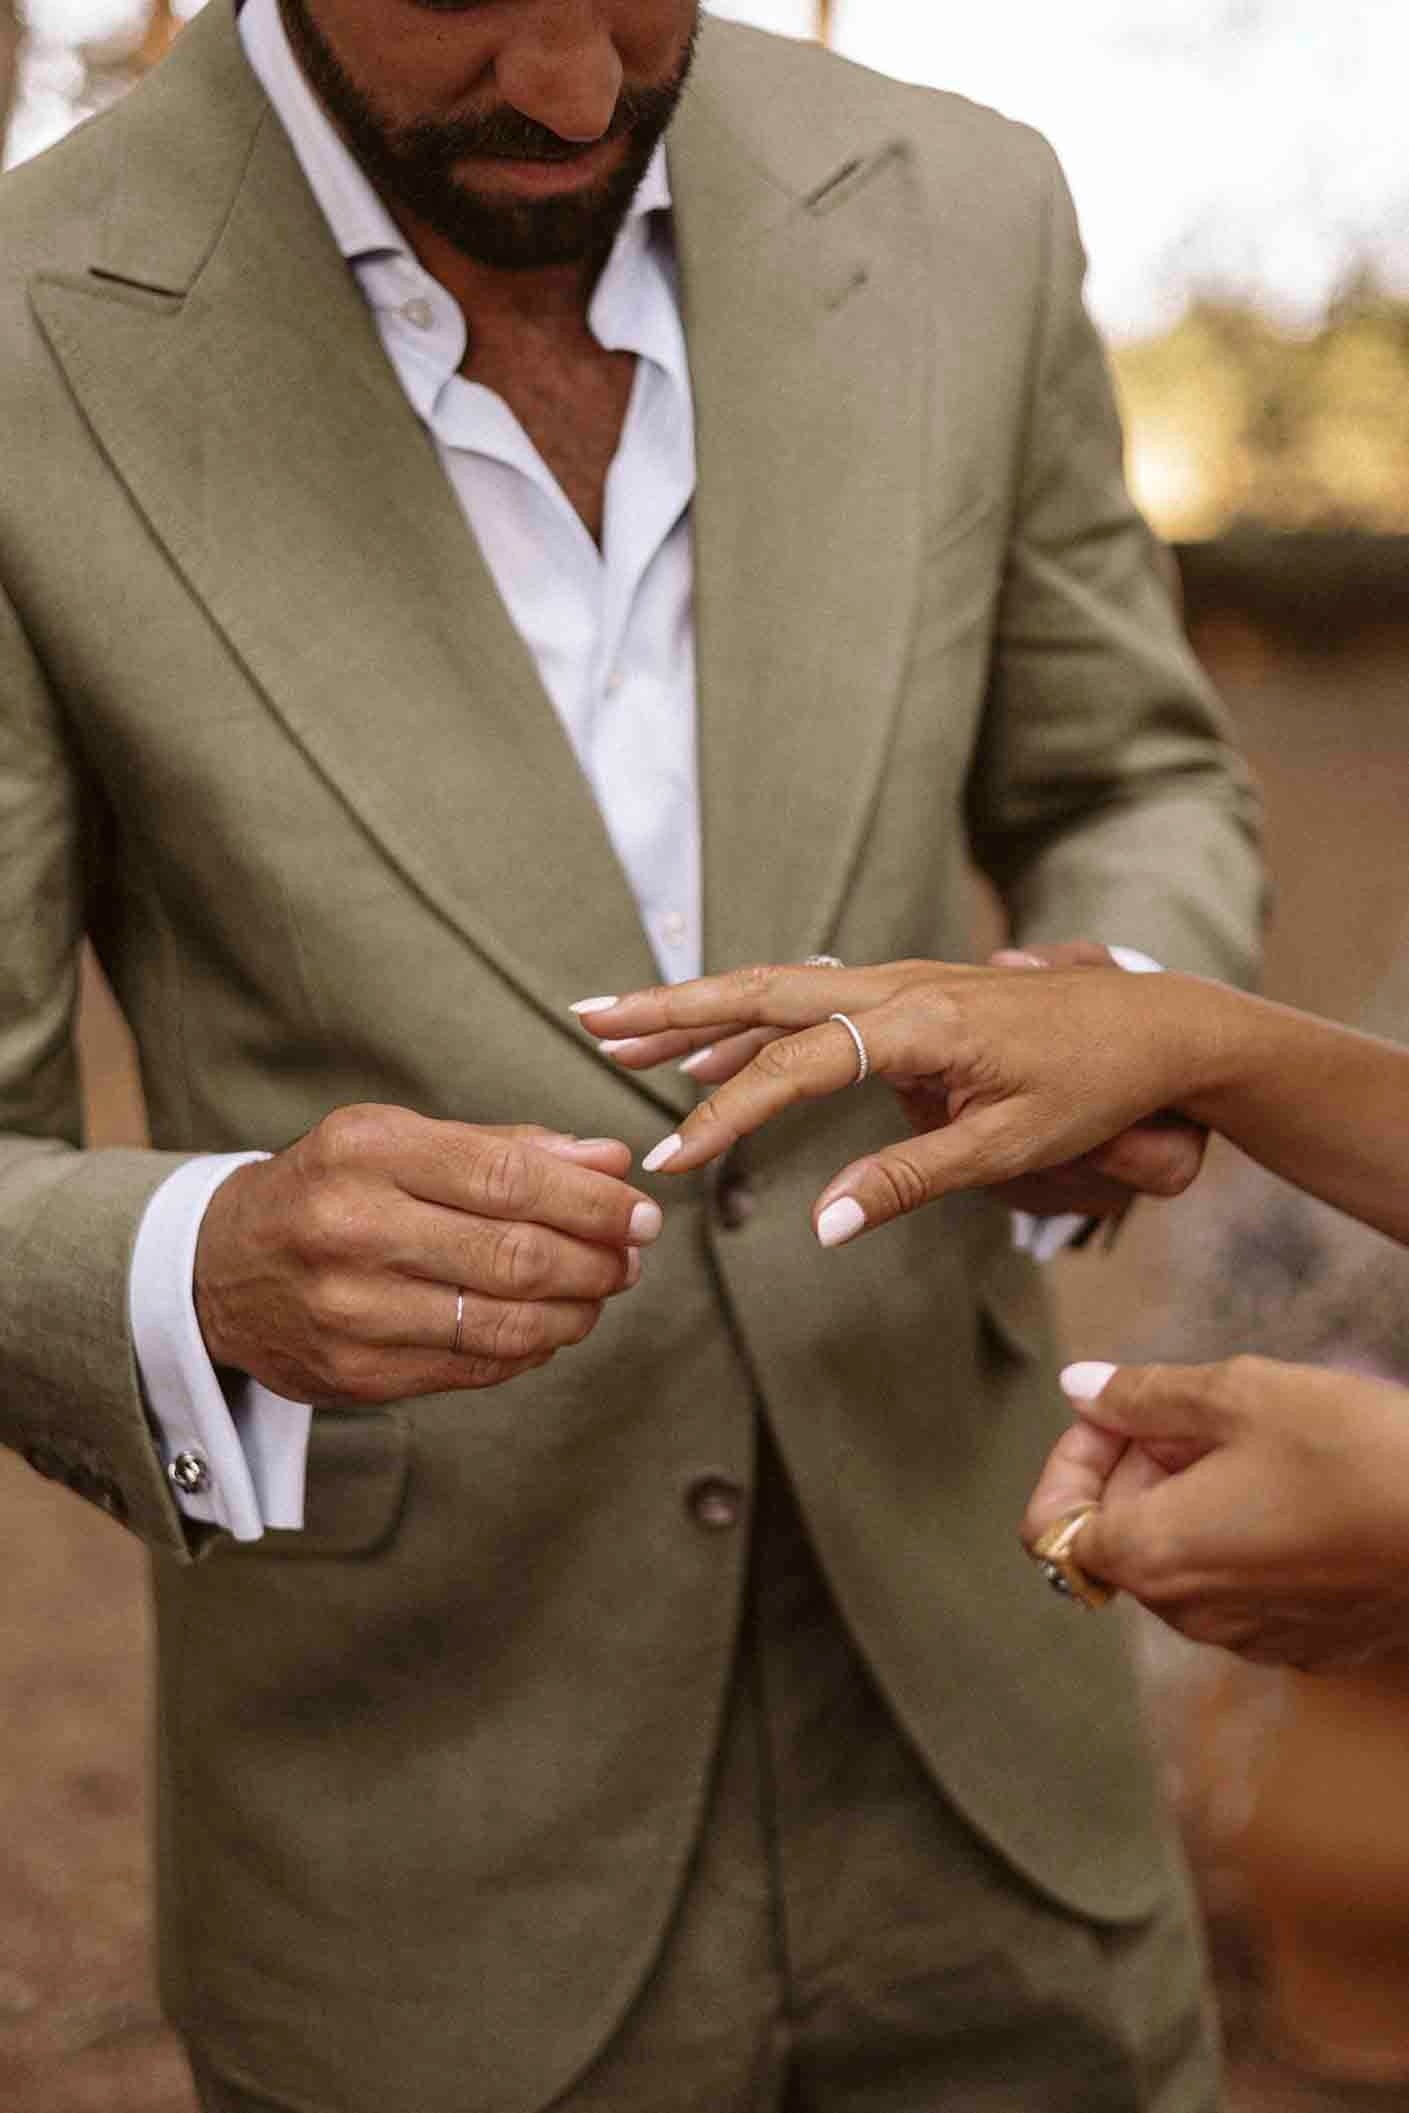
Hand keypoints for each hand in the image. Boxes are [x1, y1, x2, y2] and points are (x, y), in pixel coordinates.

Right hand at [194, 1106, 659, 1403]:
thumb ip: (508, 1150)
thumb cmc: (332, 1188)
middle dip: (596, 1260)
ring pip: (504, 1322)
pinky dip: (529, 1348)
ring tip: (599, 1292)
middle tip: (632, 1256)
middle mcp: (351, 1228)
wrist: (218, 1269)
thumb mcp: (401, 1141)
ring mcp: (350, 1310)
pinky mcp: (356, 1374)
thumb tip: (612, 1162)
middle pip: (516, 1256)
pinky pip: (475, 1367)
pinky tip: (547, 1326)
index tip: (642, 1211)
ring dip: (575, 1312)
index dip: (593, 1202)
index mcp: (367, 1150)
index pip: (510, 1179)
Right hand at [573, 956, 1218, 1245]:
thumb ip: (908, 1182)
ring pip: (778, 988)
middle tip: (590, 1018)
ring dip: (698, 1010)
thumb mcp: (1010, 1146)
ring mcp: (901, 984)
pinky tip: (714, 1052)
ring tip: (620, 1031)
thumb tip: (823, 1228)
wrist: (1162, 1028)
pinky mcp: (908, 996)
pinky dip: (751, 1021)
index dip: (728, 1115)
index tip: (671, 1159)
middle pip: (761, 991)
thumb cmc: (1096, 1086)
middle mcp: (898, 987)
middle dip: (670, 1009)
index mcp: (919, 1022)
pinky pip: (811, 1002)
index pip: (795, 1065)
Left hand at [1022, 1357, 1408, 1669]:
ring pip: (1185, 1559)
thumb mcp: (1237, 1393)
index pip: (1053, 1526)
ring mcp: (1253, 1639)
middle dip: (1141, 1465)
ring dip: (1194, 1496)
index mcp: (1154, 1557)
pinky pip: (1243, 1586)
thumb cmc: (1354, 1451)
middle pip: (1121, 1536)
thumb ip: (1142, 1394)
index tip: (1119, 1412)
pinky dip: (1245, 1534)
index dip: (1074, 1458)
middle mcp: (1192, 1616)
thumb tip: (1078, 1388)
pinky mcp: (1308, 1643)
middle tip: (1205, 1409)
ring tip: (1259, 1443)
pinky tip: (1299, 1489)